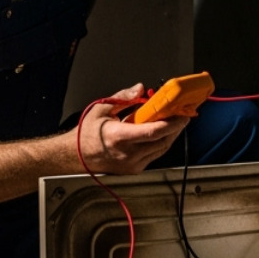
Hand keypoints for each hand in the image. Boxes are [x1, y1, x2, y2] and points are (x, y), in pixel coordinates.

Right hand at [75, 84, 189, 174]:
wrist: (75, 156)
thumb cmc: (86, 134)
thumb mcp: (101, 109)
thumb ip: (123, 98)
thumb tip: (140, 89)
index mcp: (118, 137)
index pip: (153, 131)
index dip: (172, 123)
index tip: (181, 114)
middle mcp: (127, 153)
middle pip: (162, 141)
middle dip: (176, 127)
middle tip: (183, 114)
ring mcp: (132, 164)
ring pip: (161, 149)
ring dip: (171, 135)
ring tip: (176, 122)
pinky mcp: (134, 169)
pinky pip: (154, 155)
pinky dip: (161, 143)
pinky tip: (163, 133)